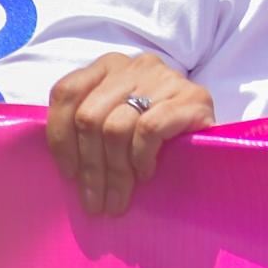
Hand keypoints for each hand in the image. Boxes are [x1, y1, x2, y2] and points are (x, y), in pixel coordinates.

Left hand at [46, 53, 214, 216]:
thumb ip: (85, 129)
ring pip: (116, 127)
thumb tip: (61, 169)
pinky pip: (149, 130)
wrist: (207, 133)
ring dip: (114, 172)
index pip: (67, 93)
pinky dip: (141, 157)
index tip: (68, 176)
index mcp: (107, 67)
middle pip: (90, 117)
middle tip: (96, 202)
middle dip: (90, 167)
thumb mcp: (112, 120)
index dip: (59, 138)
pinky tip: (146, 172)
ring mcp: (165, 78)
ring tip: (119, 197)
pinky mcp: (193, 97)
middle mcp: (135, 65)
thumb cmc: (151, 133)